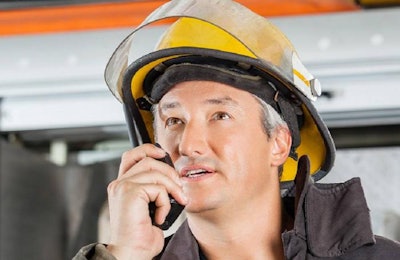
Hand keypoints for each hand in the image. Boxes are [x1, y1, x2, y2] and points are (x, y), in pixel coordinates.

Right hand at [106, 144, 186, 258]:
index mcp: (122, 185)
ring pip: (156, 172)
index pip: (132, 156)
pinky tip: (160, 217)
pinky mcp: (130, 193)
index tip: (163, 155)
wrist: (132, 253)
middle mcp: (119, 184)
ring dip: (172, 188)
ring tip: (176, 203)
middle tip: (179, 190)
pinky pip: (158, 188)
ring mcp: (122, 187)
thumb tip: (174, 178)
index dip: (149, 150)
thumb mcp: (151, 207)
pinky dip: (165, 202)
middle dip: (169, 172)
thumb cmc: (141, 236)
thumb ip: (155, 189)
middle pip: (148, 160)